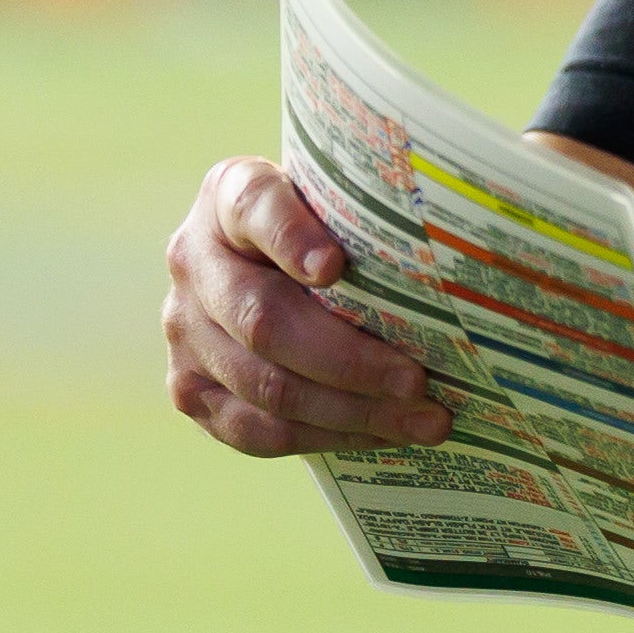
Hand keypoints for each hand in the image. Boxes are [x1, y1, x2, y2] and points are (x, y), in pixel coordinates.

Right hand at [160, 158, 451, 457]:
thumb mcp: (335, 203)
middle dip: (349, 360)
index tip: (337, 267)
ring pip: (266, 385)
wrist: (267, 271)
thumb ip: (364, 216)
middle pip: (264, 319)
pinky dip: (326, 437)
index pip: (254, 207)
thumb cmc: (325, 232)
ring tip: (423, 420)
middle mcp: (192, 259)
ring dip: (352, 412)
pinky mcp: (188, 388)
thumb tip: (450, 255)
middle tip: (418, 381)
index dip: (292, 238)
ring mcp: (183, 329)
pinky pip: (255, 430)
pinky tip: (380, 435)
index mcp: (229, 195)